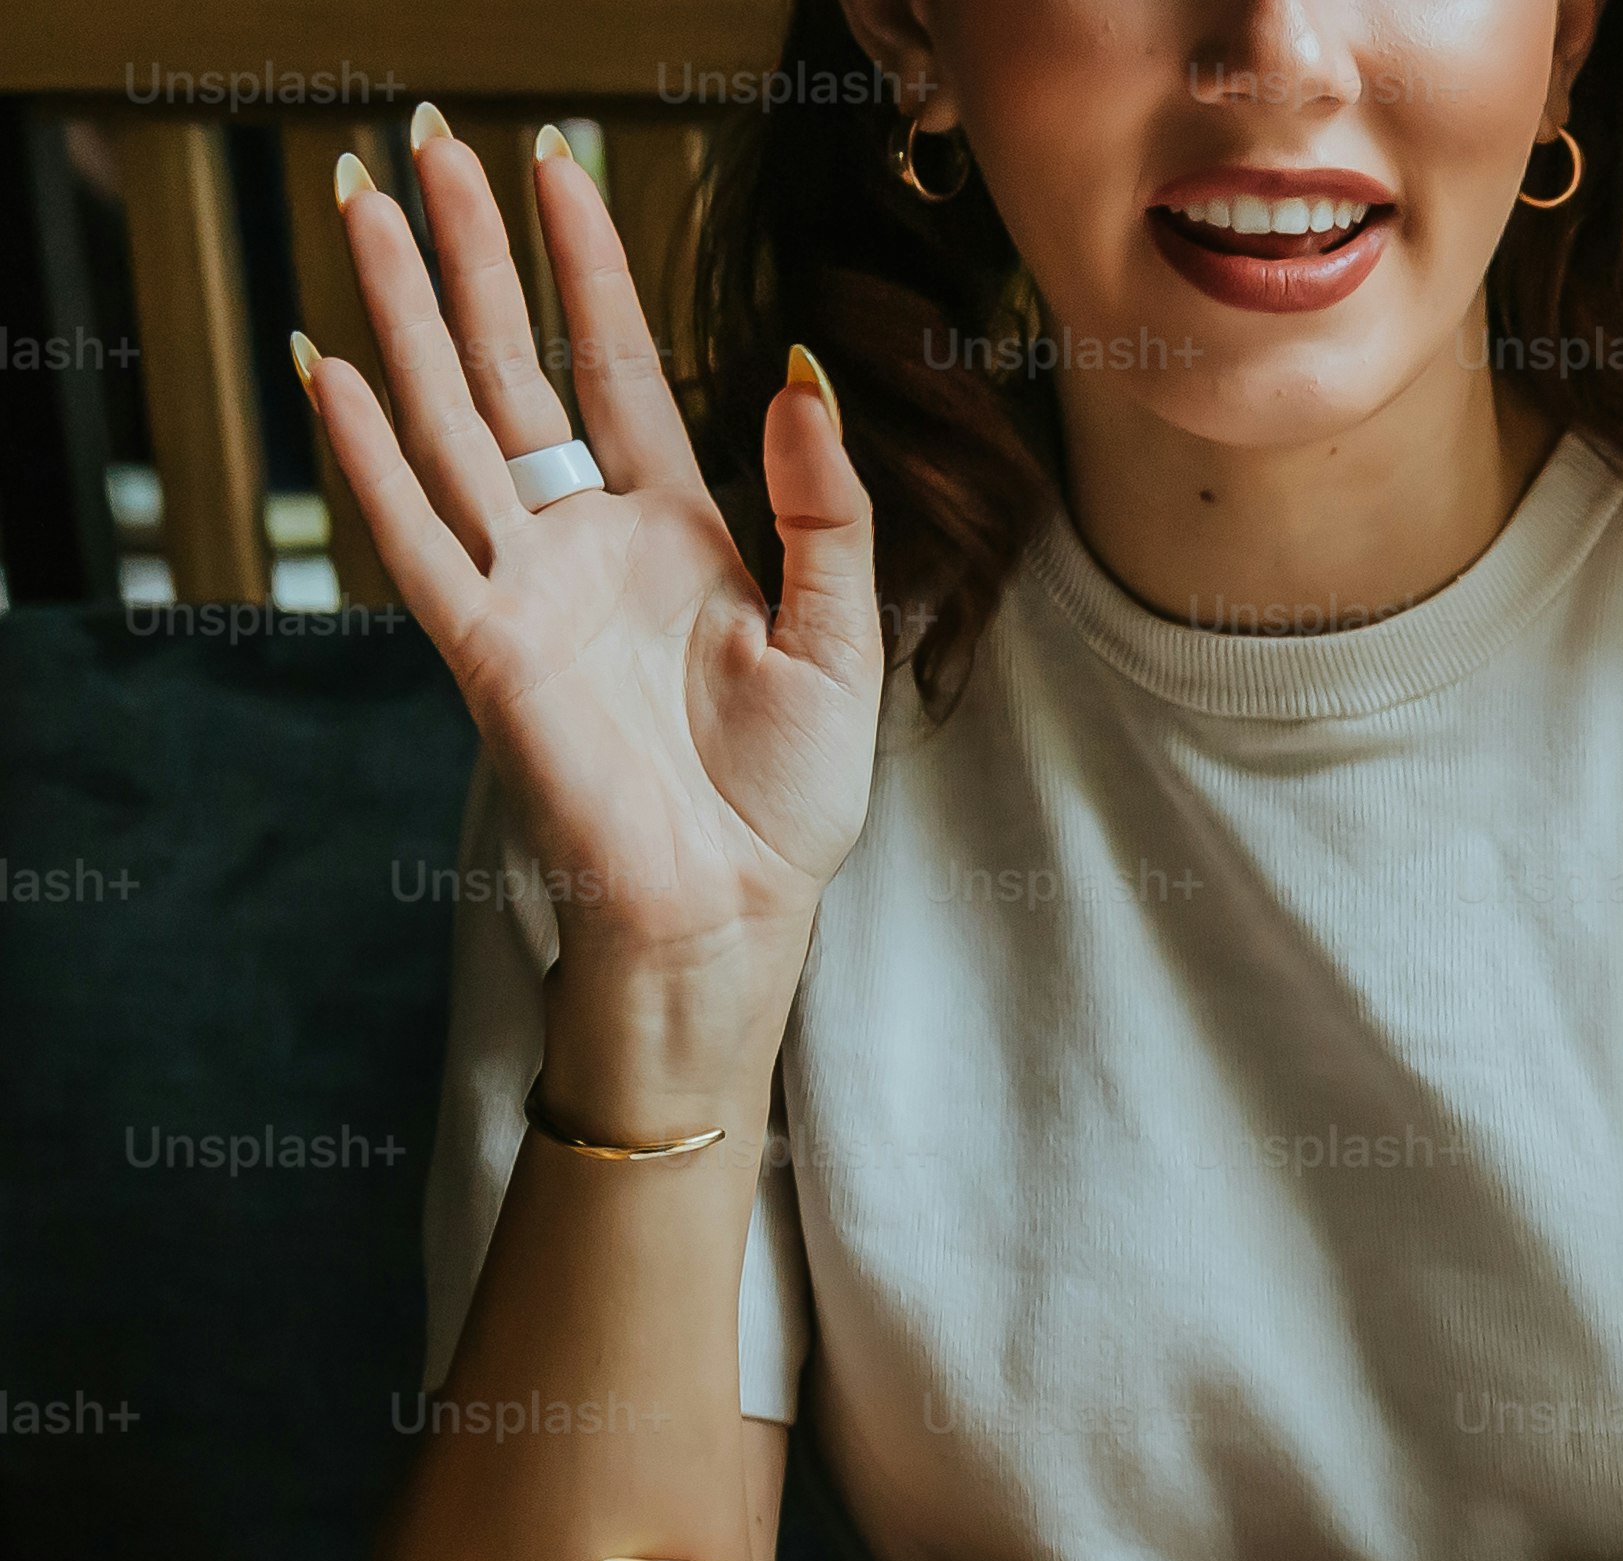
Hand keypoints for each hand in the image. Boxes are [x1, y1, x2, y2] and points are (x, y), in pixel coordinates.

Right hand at [295, 122, 879, 1113]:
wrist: (739, 906)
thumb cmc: (790, 796)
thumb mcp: (842, 636)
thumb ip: (824, 510)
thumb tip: (801, 379)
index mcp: (674, 528)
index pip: (614, 362)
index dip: (587, 265)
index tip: (559, 166)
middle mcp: (585, 540)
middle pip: (510, 365)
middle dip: (470, 257)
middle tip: (424, 144)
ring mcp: (525, 586)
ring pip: (447, 420)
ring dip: (401, 316)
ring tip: (363, 209)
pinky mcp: (486, 649)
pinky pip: (413, 535)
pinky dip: (369, 455)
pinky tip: (332, 371)